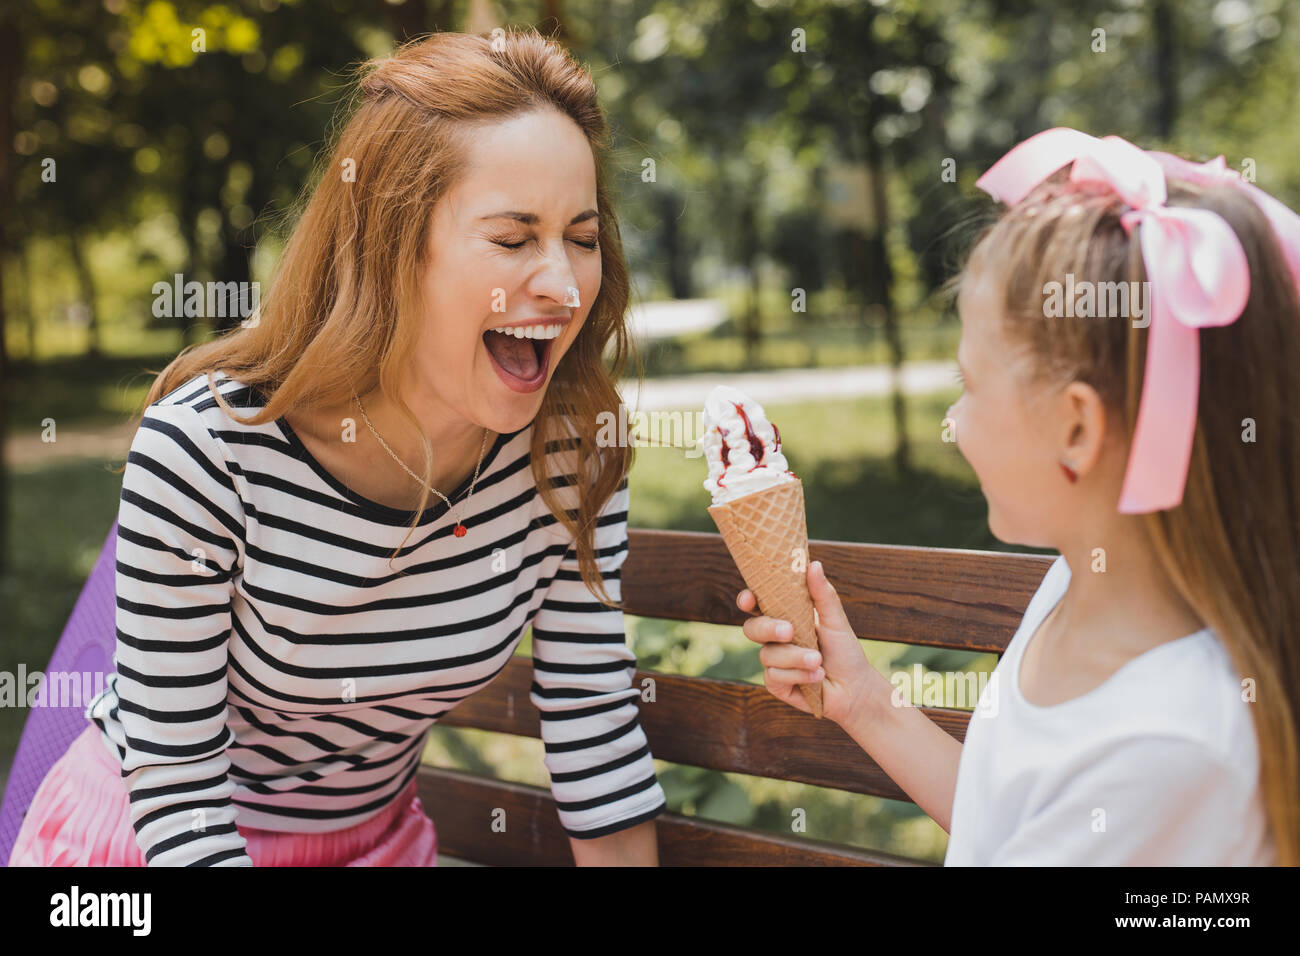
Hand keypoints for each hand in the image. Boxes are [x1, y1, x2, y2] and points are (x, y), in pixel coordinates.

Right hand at [737, 560, 881, 727]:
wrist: (854, 688)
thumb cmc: (844, 651)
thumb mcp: (835, 620)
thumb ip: (822, 595)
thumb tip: (813, 564)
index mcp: (785, 618)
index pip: (758, 606)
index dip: (748, 600)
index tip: (749, 598)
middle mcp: (774, 640)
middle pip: (752, 628)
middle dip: (768, 628)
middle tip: (789, 631)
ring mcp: (773, 662)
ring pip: (767, 655)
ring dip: (796, 658)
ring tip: (818, 660)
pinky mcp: (776, 684)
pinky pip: (774, 676)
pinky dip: (798, 675)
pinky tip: (816, 676)